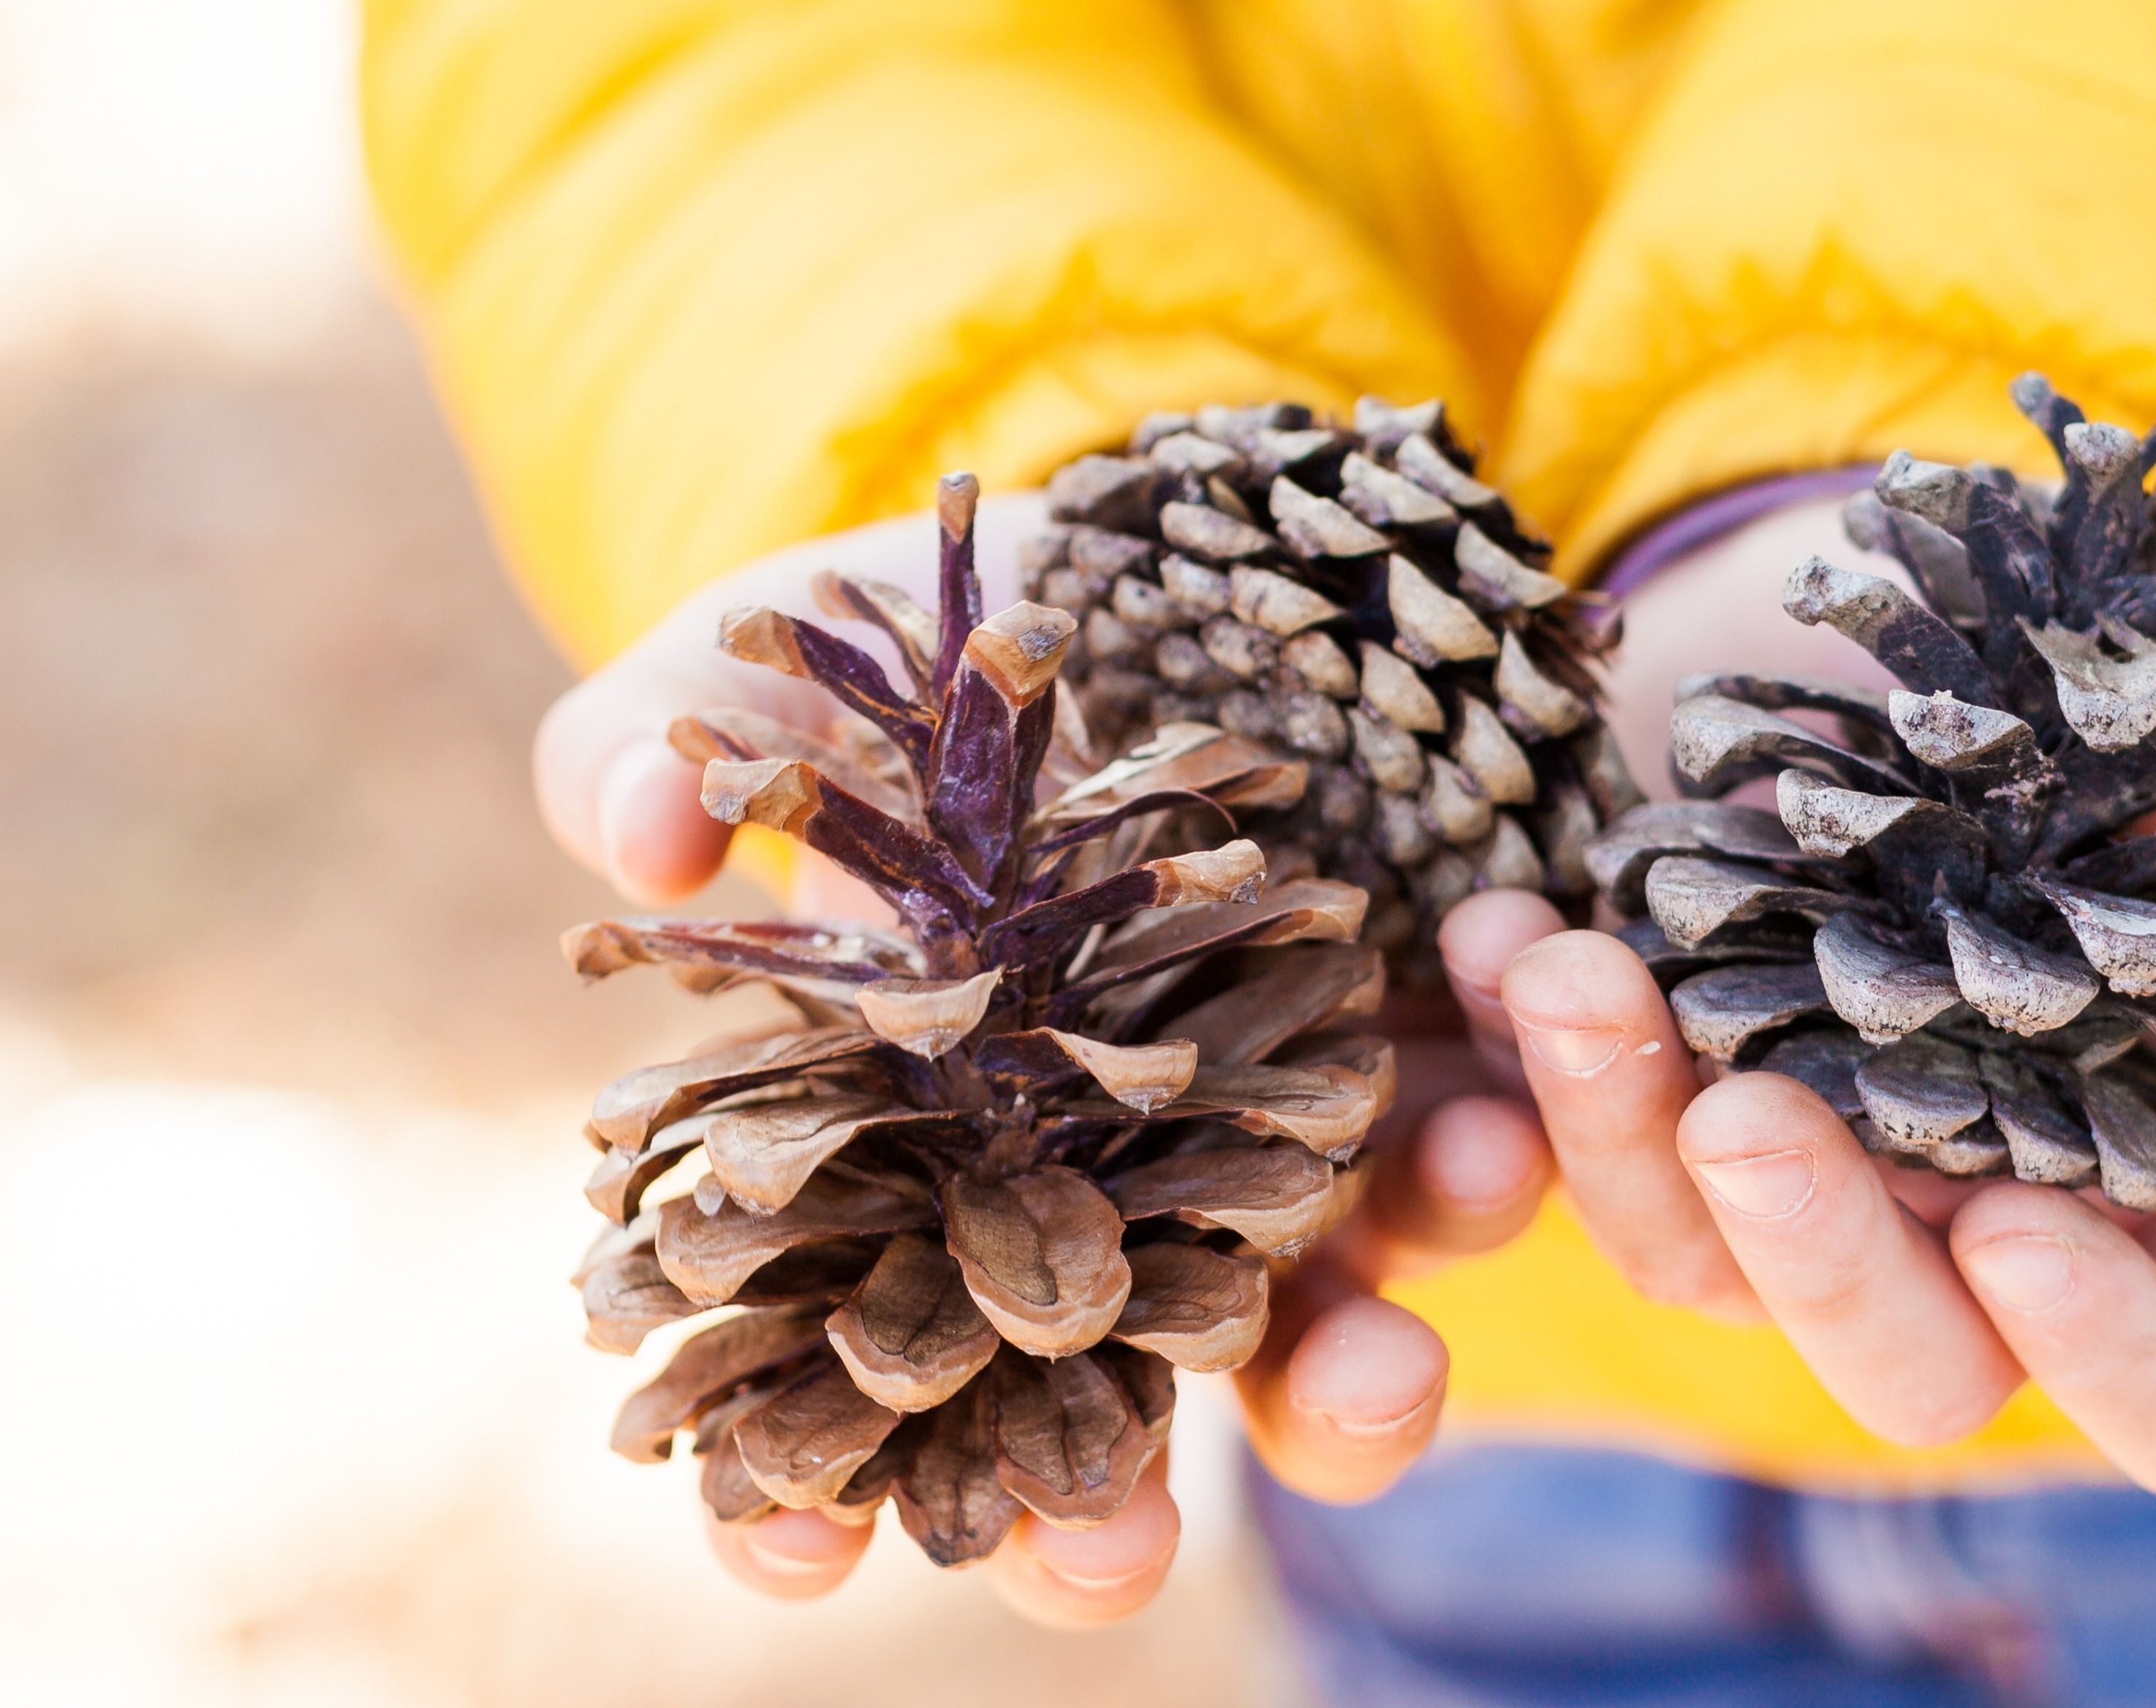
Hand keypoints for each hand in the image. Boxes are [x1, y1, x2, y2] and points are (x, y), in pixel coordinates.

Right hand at [539, 501, 1555, 1620]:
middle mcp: (1102, 1193)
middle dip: (1094, 1512)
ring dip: (1350, 1377)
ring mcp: (1280, 1143)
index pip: (830, 1372)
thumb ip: (665, 738)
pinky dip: (1488, 1169)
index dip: (798, 1488)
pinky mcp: (1442, 1059)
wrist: (1206, 548)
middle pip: (1092, 1421)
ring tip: (1383, 1356)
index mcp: (912, 1154)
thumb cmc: (954, 635)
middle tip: (1106, 1559)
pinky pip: (1479, 1158)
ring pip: (1318, 1335)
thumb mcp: (799, 658)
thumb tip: (637, 845)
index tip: (790, 1561)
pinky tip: (1494, 1126)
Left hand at [1456, 493, 2155, 1497]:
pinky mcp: (1640, 1086)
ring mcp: (1799, 1158)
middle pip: (1922, 1372)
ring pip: (1709, 1270)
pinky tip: (1502, 930)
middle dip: (1828, 1272)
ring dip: (1627, 1149)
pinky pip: (1562, 1152)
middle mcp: (1981, 1200)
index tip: (2031, 1222)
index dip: (2122, 1360)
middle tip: (1745, 1114)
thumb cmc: (2056, 619)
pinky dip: (1525, 1064)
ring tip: (1574, 969)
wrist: (1826, 549)